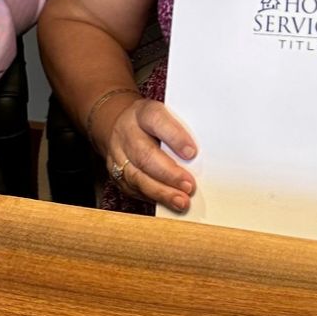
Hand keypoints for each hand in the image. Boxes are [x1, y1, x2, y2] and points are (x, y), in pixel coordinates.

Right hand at [102, 98, 197, 213]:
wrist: (121, 124)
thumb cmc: (153, 123)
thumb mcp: (166, 115)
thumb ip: (181, 131)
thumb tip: (200, 156)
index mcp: (143, 113)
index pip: (157, 121)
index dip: (174, 137)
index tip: (192, 153)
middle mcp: (127, 133)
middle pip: (145, 155)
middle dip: (169, 174)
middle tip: (189, 186)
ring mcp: (118, 155)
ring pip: (137, 176)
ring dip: (162, 192)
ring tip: (181, 201)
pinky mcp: (116, 174)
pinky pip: (133, 189)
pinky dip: (153, 197)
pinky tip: (168, 202)